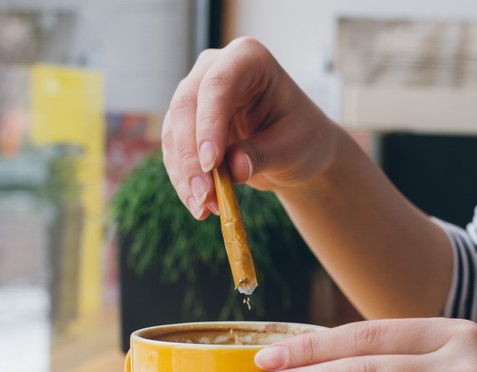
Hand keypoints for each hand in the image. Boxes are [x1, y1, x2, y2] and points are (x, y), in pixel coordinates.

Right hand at [161, 37, 338, 219]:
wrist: (298, 149)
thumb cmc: (303, 139)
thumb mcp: (292, 148)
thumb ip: (262, 155)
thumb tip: (233, 169)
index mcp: (249, 58)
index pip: (218, 85)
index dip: (209, 124)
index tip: (211, 164)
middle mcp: (216, 68)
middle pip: (187, 106)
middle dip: (192, 156)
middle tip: (205, 196)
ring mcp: (196, 93)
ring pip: (173, 131)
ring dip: (185, 174)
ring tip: (204, 209)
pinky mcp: (187, 123)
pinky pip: (175, 151)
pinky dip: (184, 180)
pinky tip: (199, 207)